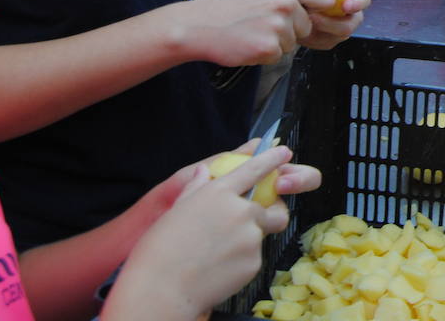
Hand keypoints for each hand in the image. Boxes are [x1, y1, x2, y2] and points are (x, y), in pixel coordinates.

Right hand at [103, 147, 318, 317]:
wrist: (161, 291)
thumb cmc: (159, 250)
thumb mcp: (175, 210)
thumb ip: (195, 188)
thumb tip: (205, 172)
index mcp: (219, 193)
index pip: (254, 169)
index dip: (272, 159)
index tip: (285, 152)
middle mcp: (241, 210)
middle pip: (268, 208)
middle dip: (259, 218)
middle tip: (233, 234)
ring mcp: (250, 236)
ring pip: (260, 235)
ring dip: (246, 241)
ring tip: (216, 254)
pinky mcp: (254, 262)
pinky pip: (253, 258)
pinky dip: (240, 263)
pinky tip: (217, 270)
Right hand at [168, 0, 335, 66]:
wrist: (199, 26)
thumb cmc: (231, 2)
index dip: (316, 7)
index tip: (300, 9)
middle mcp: (285, 4)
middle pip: (307, 26)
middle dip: (289, 28)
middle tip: (262, 21)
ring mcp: (277, 27)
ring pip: (293, 43)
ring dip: (276, 42)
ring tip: (254, 32)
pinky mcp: (268, 48)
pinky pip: (279, 56)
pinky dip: (265, 54)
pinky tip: (249, 43)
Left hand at [270, 0, 369, 48]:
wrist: (276, 11)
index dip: (358, 2)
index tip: (344, 4)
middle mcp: (344, 12)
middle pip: (354, 21)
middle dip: (338, 22)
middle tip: (316, 18)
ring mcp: (335, 28)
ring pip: (340, 35)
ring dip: (324, 30)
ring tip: (305, 24)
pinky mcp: (324, 40)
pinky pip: (326, 43)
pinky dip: (315, 39)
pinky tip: (301, 33)